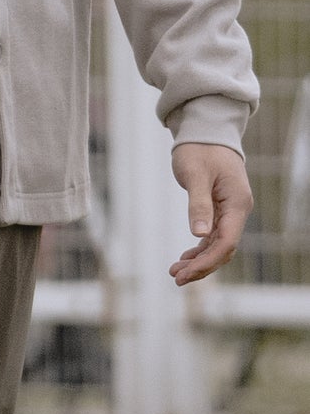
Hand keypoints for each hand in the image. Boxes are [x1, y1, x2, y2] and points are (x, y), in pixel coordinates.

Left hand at [169, 143, 252, 285]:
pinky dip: (199, 250)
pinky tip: (184, 259)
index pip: (226, 242)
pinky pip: (212, 238)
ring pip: (218, 246)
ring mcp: (230, 211)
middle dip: (201, 267)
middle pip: (223, 249)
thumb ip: (198, 205)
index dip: (206, 262)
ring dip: (198, 261)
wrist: (205, 135)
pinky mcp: (220, 210)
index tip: (184, 273)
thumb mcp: (196, 177)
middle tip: (175, 278)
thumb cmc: (200, 152)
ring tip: (174, 272)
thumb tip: (199, 234)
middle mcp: (237, 210)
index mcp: (237, 203)